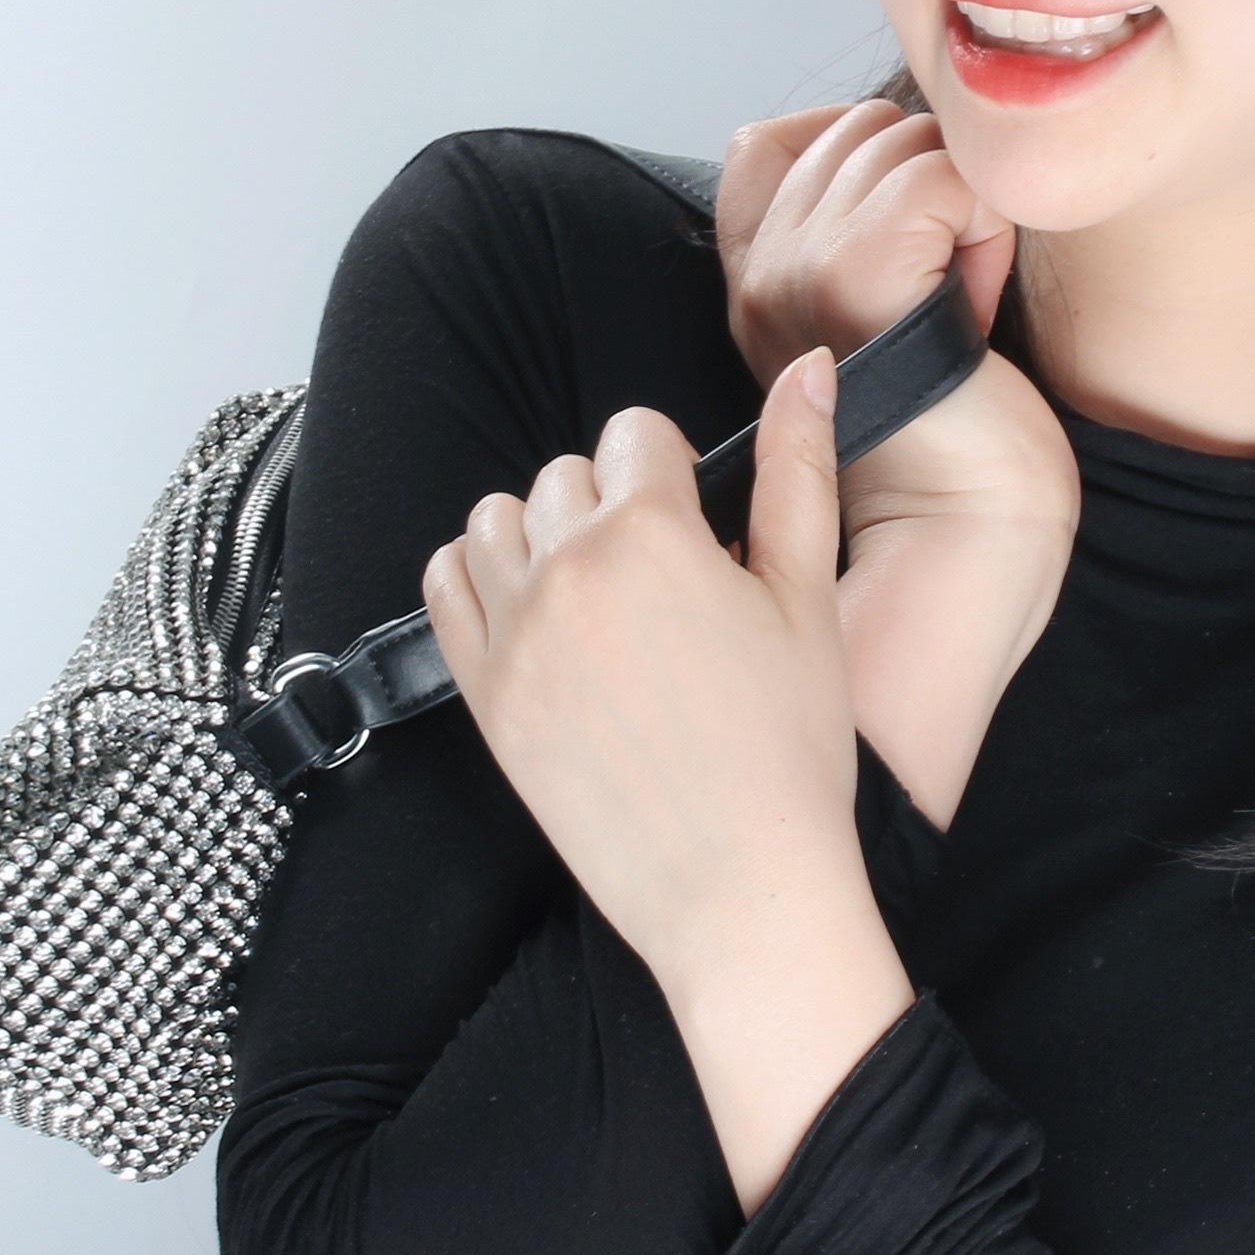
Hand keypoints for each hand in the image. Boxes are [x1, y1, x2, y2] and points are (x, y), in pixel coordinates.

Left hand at [419, 344, 873, 1002]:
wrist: (739, 887)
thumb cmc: (790, 752)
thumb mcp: (808, 598)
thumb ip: (798, 469)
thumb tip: (809, 367)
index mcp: (651, 534)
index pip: (635, 433)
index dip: (675, 471)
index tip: (698, 523)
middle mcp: (566, 571)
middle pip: (566, 476)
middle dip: (613, 504)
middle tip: (663, 575)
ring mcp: (514, 635)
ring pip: (496, 519)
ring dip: (542, 532)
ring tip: (599, 589)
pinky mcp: (484, 695)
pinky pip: (446, 587)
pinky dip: (479, 578)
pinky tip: (535, 610)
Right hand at [717, 103, 1080, 827]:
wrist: (975, 529)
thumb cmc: (959, 426)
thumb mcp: (887, 308)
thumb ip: (861, 227)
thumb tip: (901, 139)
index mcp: (754, 279)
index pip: (767, 139)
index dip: (858, 156)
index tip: (913, 246)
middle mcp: (760, 272)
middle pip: (858, 128)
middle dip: (932, 187)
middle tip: (946, 294)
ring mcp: (797, 275)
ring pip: (907, 144)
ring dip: (966, 212)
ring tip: (958, 308)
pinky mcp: (856, 282)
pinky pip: (945, 178)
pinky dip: (987, 228)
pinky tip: (977, 305)